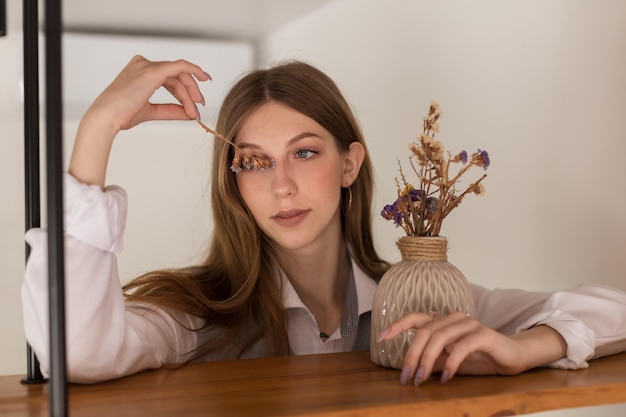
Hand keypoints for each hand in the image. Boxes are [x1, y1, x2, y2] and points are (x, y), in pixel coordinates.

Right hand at [69, 56, 211, 186]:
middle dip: (190, 92)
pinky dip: (194, 71)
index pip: (169, 79)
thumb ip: (170, 110)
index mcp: (140, 71)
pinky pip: (179, 66)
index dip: (184, 93)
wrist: (107, 117)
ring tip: (195, 110)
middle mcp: (143, 64)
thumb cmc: (121, 115)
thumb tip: (189, 113)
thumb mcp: (151, 111)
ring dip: (190, 93)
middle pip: (176, 76)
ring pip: (179, 75)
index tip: (195, 105)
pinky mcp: (153, 71)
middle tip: (199, 108)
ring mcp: (147, 66)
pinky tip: (204, 78)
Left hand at [378, 311, 566, 385]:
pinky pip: (461, 347)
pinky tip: (445, 378)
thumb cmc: (479, 357)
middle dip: (411, 355)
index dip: (397, 325)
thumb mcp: (449, 360)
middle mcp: (453, 318)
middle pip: (424, 332)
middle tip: (405, 377)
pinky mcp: (483, 335)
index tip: (382, 337)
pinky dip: (450, 363)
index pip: (415, 318)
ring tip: (420, 380)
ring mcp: (468, 324)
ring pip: (439, 338)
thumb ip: (432, 359)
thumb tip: (409, 369)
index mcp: (443, 321)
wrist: (512, 357)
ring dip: (427, 361)